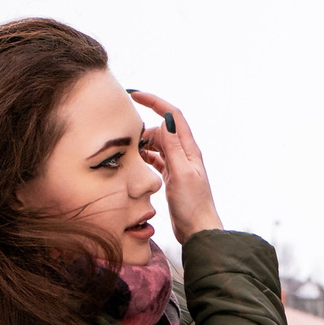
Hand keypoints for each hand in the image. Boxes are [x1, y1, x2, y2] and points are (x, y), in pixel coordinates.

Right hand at [128, 90, 223, 243]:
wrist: (198, 230)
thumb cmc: (192, 205)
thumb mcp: (181, 173)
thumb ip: (173, 147)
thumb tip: (167, 119)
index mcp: (189, 149)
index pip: (172, 115)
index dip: (155, 102)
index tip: (134, 95)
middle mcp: (184, 154)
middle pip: (162, 129)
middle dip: (144, 127)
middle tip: (125, 136)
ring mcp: (178, 165)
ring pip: (157, 144)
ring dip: (143, 143)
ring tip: (128, 150)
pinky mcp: (171, 176)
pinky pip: (156, 159)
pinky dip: (145, 156)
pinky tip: (135, 161)